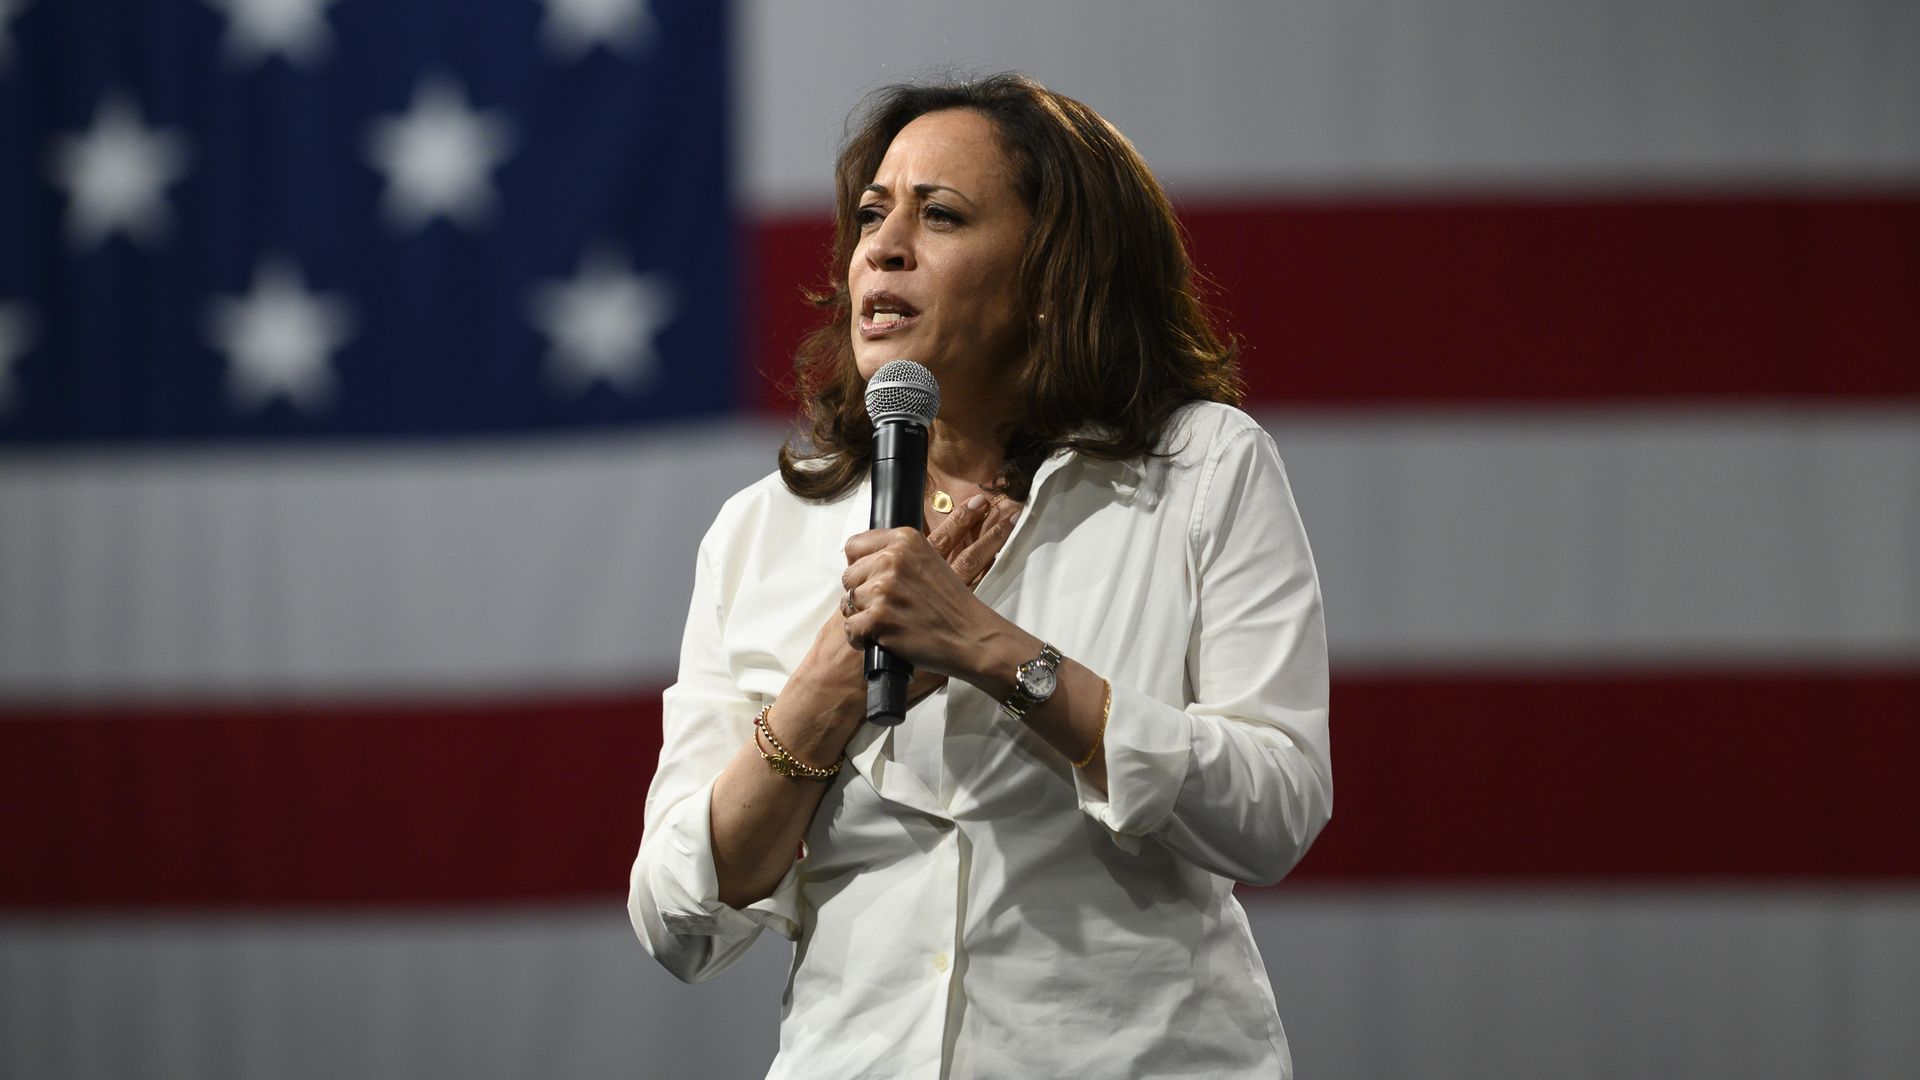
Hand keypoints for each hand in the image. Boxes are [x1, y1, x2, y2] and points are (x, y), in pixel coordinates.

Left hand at [782, 497, 1018, 729]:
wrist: (971, 636)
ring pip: (848, 603)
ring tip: (889, 622)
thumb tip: (859, 561)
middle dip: (861, 593)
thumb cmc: (950, 604)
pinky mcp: (879, 618)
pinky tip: (880, 638)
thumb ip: (895, 554)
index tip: (871, 579)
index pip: (854, 546)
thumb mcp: (928, 560)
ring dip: (862, 617)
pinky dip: (861, 639)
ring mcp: (884, 588)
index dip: (859, 566)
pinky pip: (850, 628)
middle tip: (887, 606)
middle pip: (848, 576)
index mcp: (904, 539)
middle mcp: (892, 559)